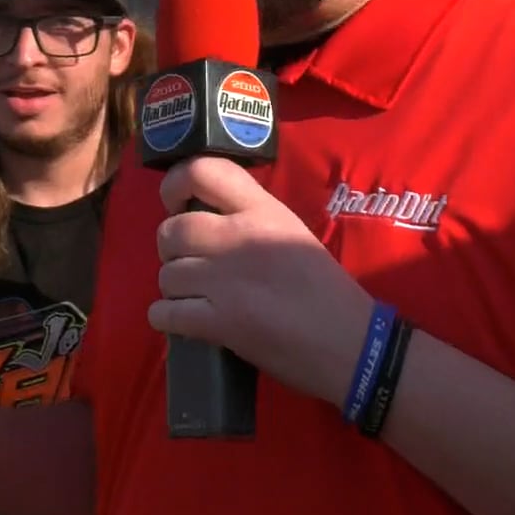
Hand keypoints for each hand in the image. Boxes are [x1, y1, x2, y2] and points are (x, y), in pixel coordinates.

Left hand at [148, 156, 374, 407]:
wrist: (350, 344)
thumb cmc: (326, 290)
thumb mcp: (292, 232)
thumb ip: (250, 218)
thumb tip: (204, 217)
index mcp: (263, 210)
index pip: (202, 170)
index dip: (175, 183)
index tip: (177, 203)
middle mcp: (239, 237)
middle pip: (171, 230)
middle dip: (172, 248)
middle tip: (190, 262)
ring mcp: (226, 281)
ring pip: (166, 275)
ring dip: (174, 288)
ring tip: (196, 297)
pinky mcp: (219, 323)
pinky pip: (164, 314)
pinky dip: (167, 319)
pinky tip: (186, 321)